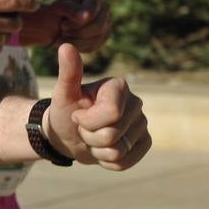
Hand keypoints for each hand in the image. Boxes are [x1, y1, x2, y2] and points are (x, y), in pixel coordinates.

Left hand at [44, 43, 150, 170]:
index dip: (88, 122)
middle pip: (112, 135)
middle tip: (84, 128)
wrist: (70, 135)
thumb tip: (66, 46)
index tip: (78, 116)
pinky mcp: (145, 142)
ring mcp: (143, 123)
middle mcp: (136, 103)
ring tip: (93, 138)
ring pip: (118, 151)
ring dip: (97, 150)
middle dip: (90, 136)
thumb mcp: (63, 93)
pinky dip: (107, 161)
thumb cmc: (66, 111)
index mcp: (119, 86)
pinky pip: (125, 162)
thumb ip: (68, 72)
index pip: (111, 113)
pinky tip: (102, 149)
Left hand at [50, 0, 110, 51]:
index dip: (77, 21)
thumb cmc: (57, 12)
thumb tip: (87, 15)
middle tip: (62, 30)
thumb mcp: (60, 8)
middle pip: (98, 26)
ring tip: (62, 35)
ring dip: (76, 39)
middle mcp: (104, 8)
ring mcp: (106, 23)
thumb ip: (73, 9)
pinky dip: (78, 46)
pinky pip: (94, 46)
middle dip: (77, 31)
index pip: (92, 10)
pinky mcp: (102, 38)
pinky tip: (68, 41)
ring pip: (97, 38)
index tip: (63, 24)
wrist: (54, 25)